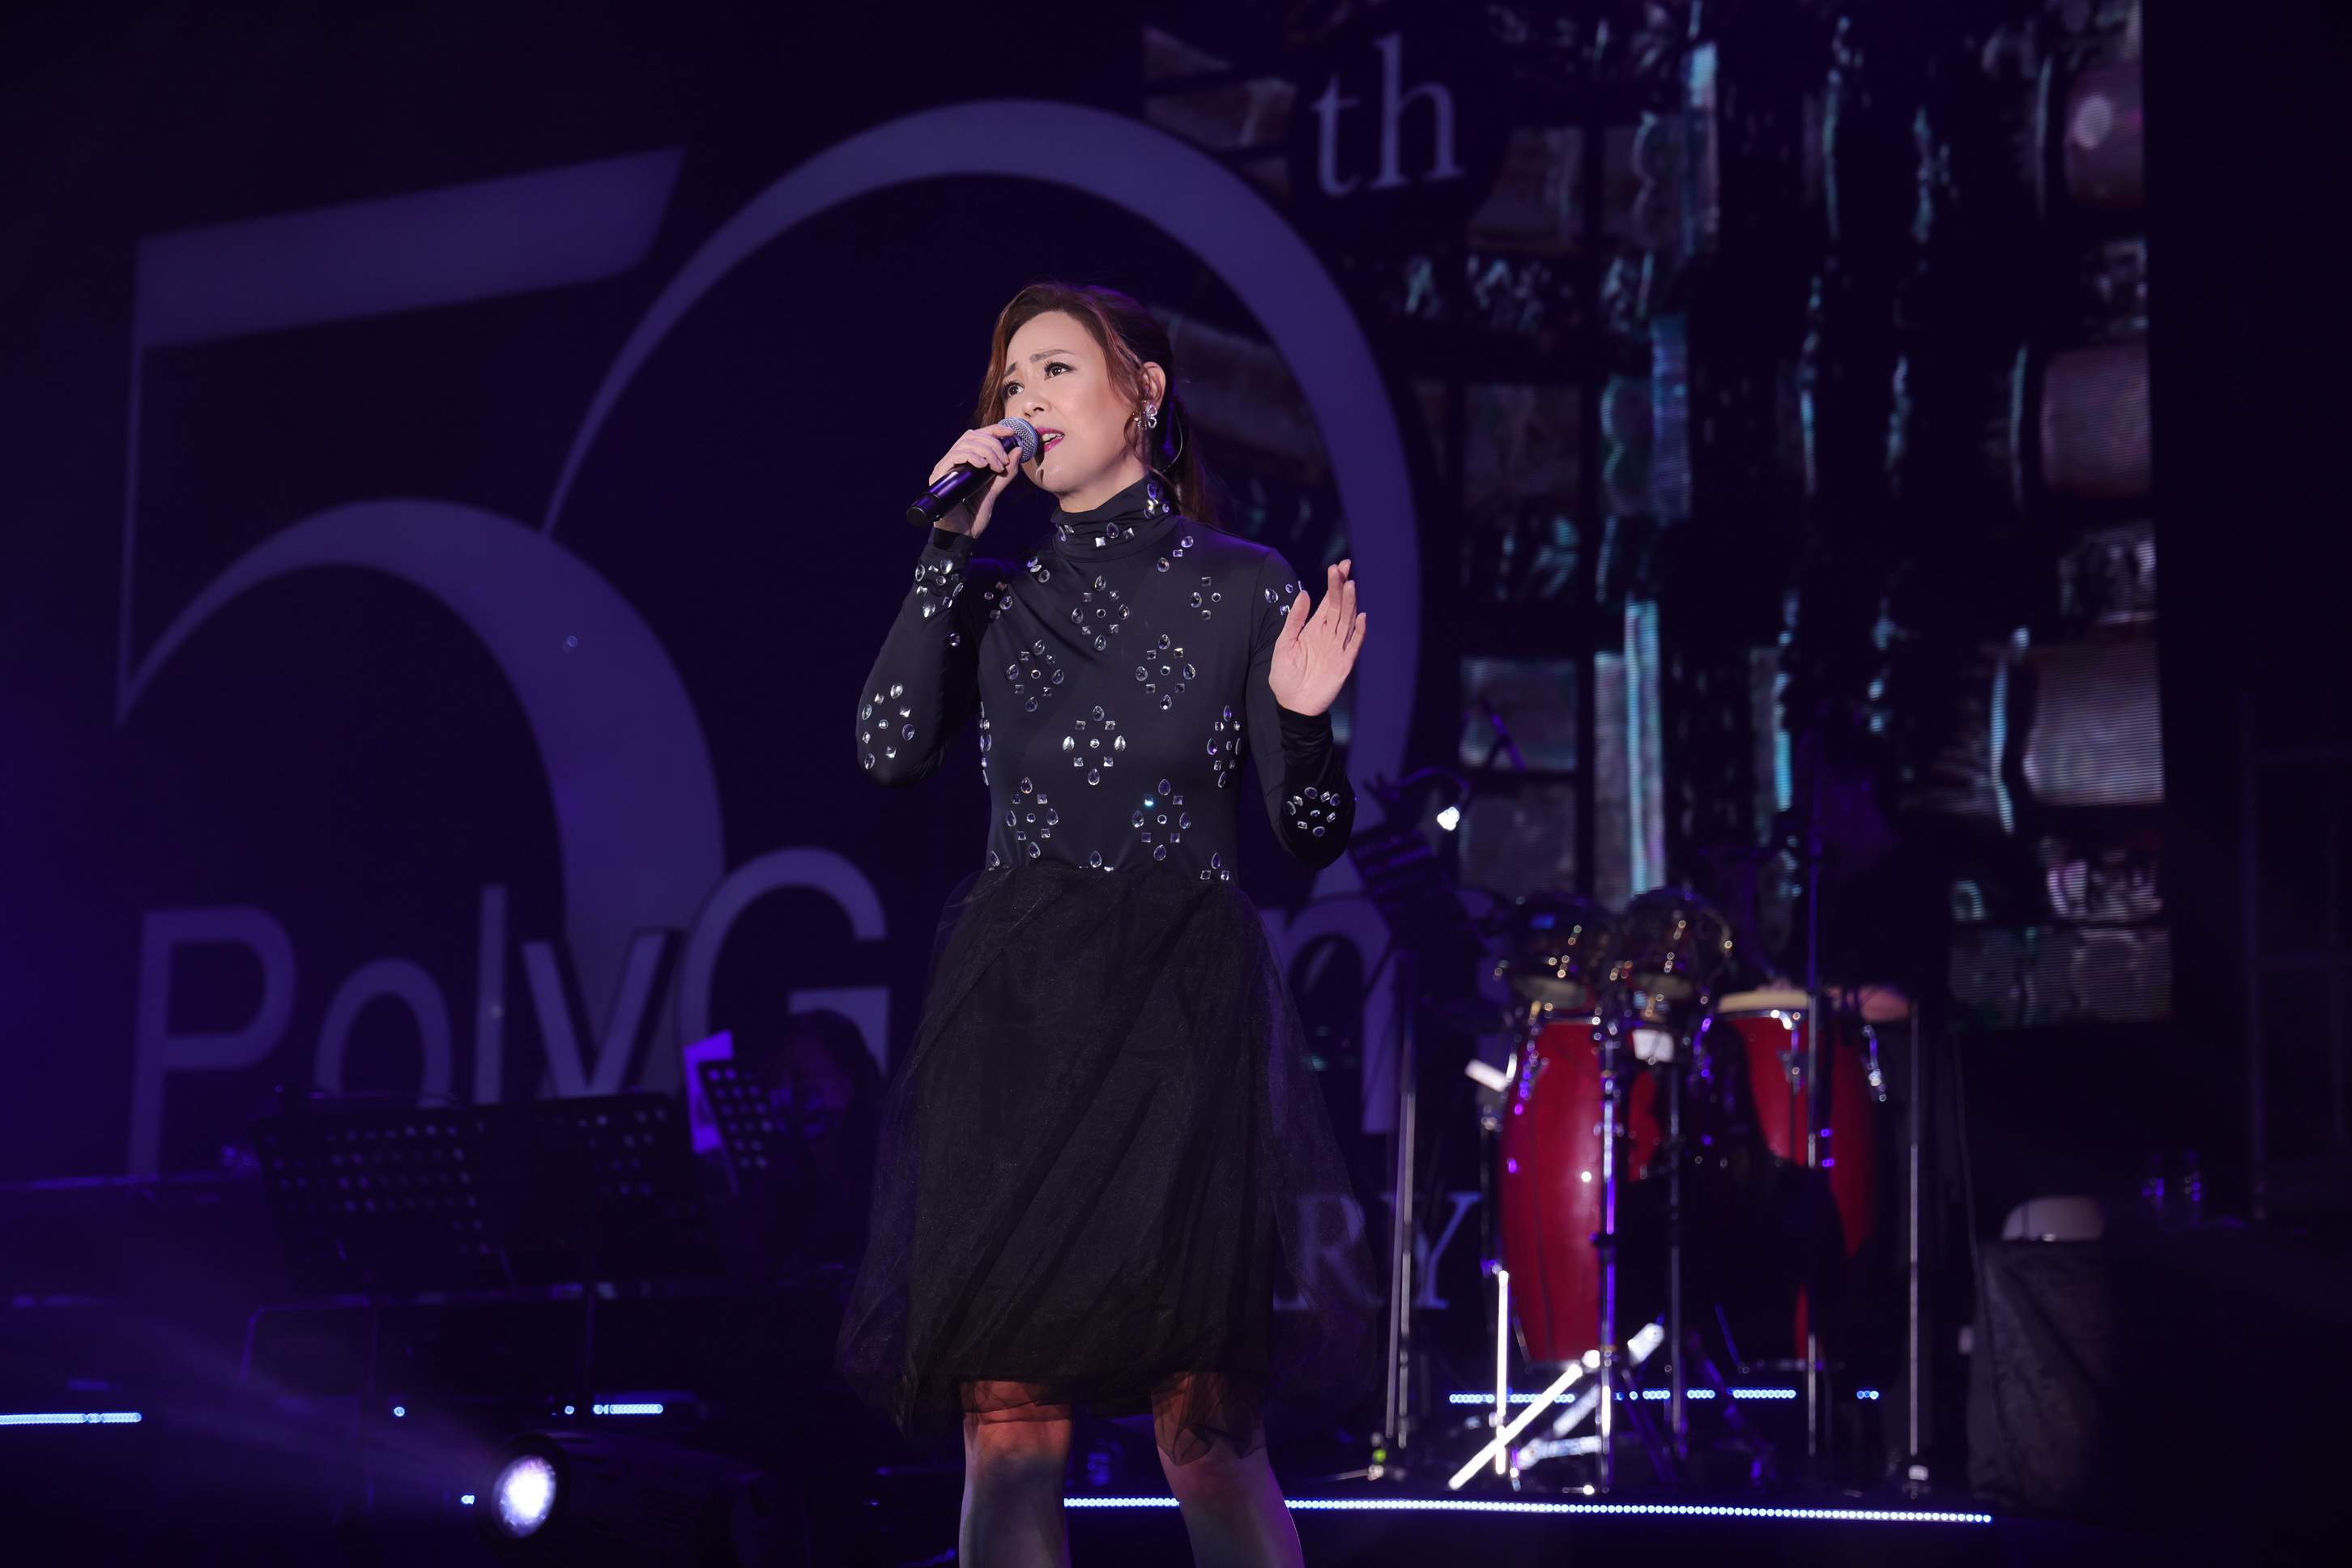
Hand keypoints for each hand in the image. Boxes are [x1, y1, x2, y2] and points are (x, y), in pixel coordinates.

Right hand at [926, 424, 1025, 536]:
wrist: (963, 535)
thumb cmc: (975, 514)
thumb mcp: (995, 489)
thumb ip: (1006, 472)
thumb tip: (1018, 450)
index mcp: (965, 462)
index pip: (978, 436)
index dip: (994, 430)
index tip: (1011, 433)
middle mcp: (953, 462)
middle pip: (972, 436)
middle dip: (993, 444)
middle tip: (1003, 462)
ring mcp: (945, 468)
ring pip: (965, 443)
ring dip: (986, 451)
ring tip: (996, 468)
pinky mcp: (939, 476)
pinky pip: (954, 456)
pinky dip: (972, 457)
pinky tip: (983, 466)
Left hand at [1267, 561, 1366, 715]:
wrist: (1292, 705)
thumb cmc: (1285, 675)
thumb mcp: (1283, 644)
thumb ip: (1295, 620)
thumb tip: (1304, 593)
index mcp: (1314, 628)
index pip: (1327, 602)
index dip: (1333, 584)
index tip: (1337, 566)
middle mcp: (1329, 635)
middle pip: (1339, 607)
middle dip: (1341, 587)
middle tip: (1343, 568)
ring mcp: (1338, 648)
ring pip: (1347, 621)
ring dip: (1350, 604)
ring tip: (1350, 585)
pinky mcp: (1344, 664)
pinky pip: (1353, 645)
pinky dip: (1358, 632)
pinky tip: (1360, 617)